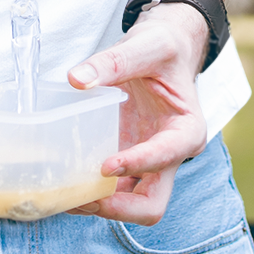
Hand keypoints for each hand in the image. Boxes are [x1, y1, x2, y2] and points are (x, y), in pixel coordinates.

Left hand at [61, 2, 209, 226]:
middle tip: (86, 197)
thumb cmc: (164, 48)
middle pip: (153, 204)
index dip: (138, 164)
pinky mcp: (128, 163)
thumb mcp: (145, 45)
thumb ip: (114, 61)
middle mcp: (171, 156)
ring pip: (131, 205)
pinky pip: (112, 191)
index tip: (106, 166)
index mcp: (186, 130)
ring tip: (67, 196)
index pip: (167, 156)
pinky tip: (66, 185)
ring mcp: (148, 165)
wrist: (164, 50)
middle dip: (119, 208)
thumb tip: (77, 79)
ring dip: (101, 206)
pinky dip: (91, 194)